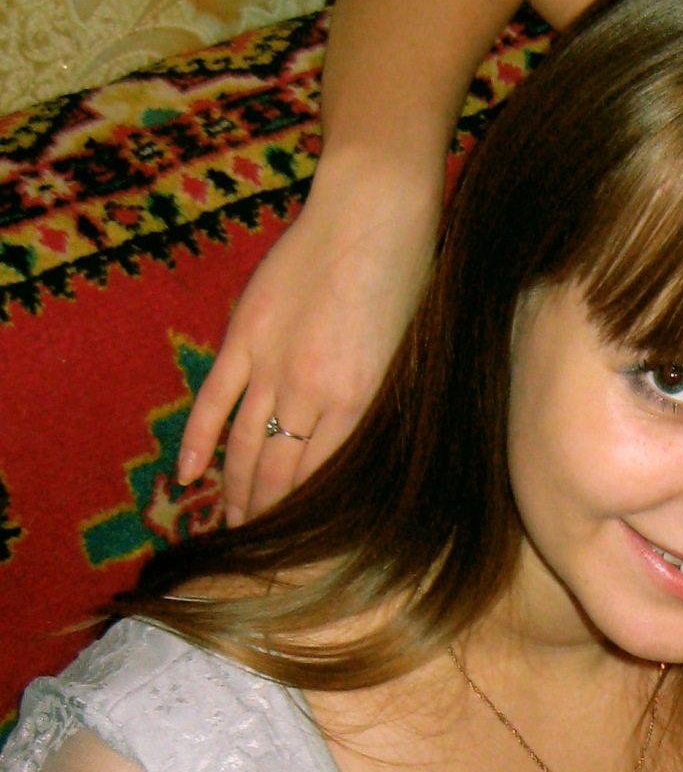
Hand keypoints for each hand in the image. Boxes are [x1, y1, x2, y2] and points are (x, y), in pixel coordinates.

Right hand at [178, 156, 440, 525]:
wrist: (372, 215)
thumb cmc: (406, 282)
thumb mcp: (404, 357)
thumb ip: (375, 407)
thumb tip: (362, 457)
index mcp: (359, 406)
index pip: (324, 483)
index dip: (309, 524)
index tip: (301, 555)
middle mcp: (312, 395)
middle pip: (280, 474)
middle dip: (268, 521)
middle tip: (257, 556)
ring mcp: (271, 366)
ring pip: (246, 447)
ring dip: (233, 492)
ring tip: (228, 529)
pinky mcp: (242, 336)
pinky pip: (214, 401)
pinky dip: (198, 442)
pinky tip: (187, 478)